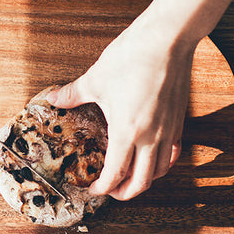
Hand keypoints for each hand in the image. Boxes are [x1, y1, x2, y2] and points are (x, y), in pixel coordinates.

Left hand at [47, 12, 193, 200]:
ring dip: (144, 181)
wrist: (167, 39)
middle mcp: (151, 137)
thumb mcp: (96, 78)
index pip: (115, 174)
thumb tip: (54, 99)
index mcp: (127, 131)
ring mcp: (169, 130)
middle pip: (141, 183)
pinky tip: (153, 158)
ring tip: (130, 178)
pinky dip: (163, 163)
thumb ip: (73, 94)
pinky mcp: (179, 120)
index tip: (94, 188)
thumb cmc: (132, 57)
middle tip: (111, 191)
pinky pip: (174, 153)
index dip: (103, 187)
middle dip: (124, 193)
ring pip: (160, 171)